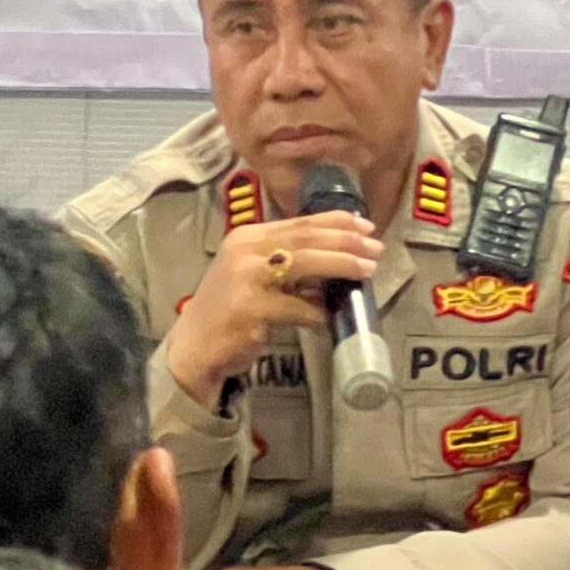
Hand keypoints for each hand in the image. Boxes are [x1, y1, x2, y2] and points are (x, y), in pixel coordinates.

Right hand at [162, 215, 381, 407]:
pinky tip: (329, 316)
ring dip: (342, 266)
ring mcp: (247, 278)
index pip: (300, 222)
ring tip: (367, 270)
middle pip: (307, 238)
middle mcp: (245, 251)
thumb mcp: (254, 274)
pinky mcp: (252, 309)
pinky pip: (298, 308)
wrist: (193, 348)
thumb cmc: (230, 310)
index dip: (337, 221)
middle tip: (375, 247)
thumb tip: (338, 256)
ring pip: (307, 264)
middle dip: (347, 241)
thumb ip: (288, 262)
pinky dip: (317, 312)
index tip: (366, 224)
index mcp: (247, 237)